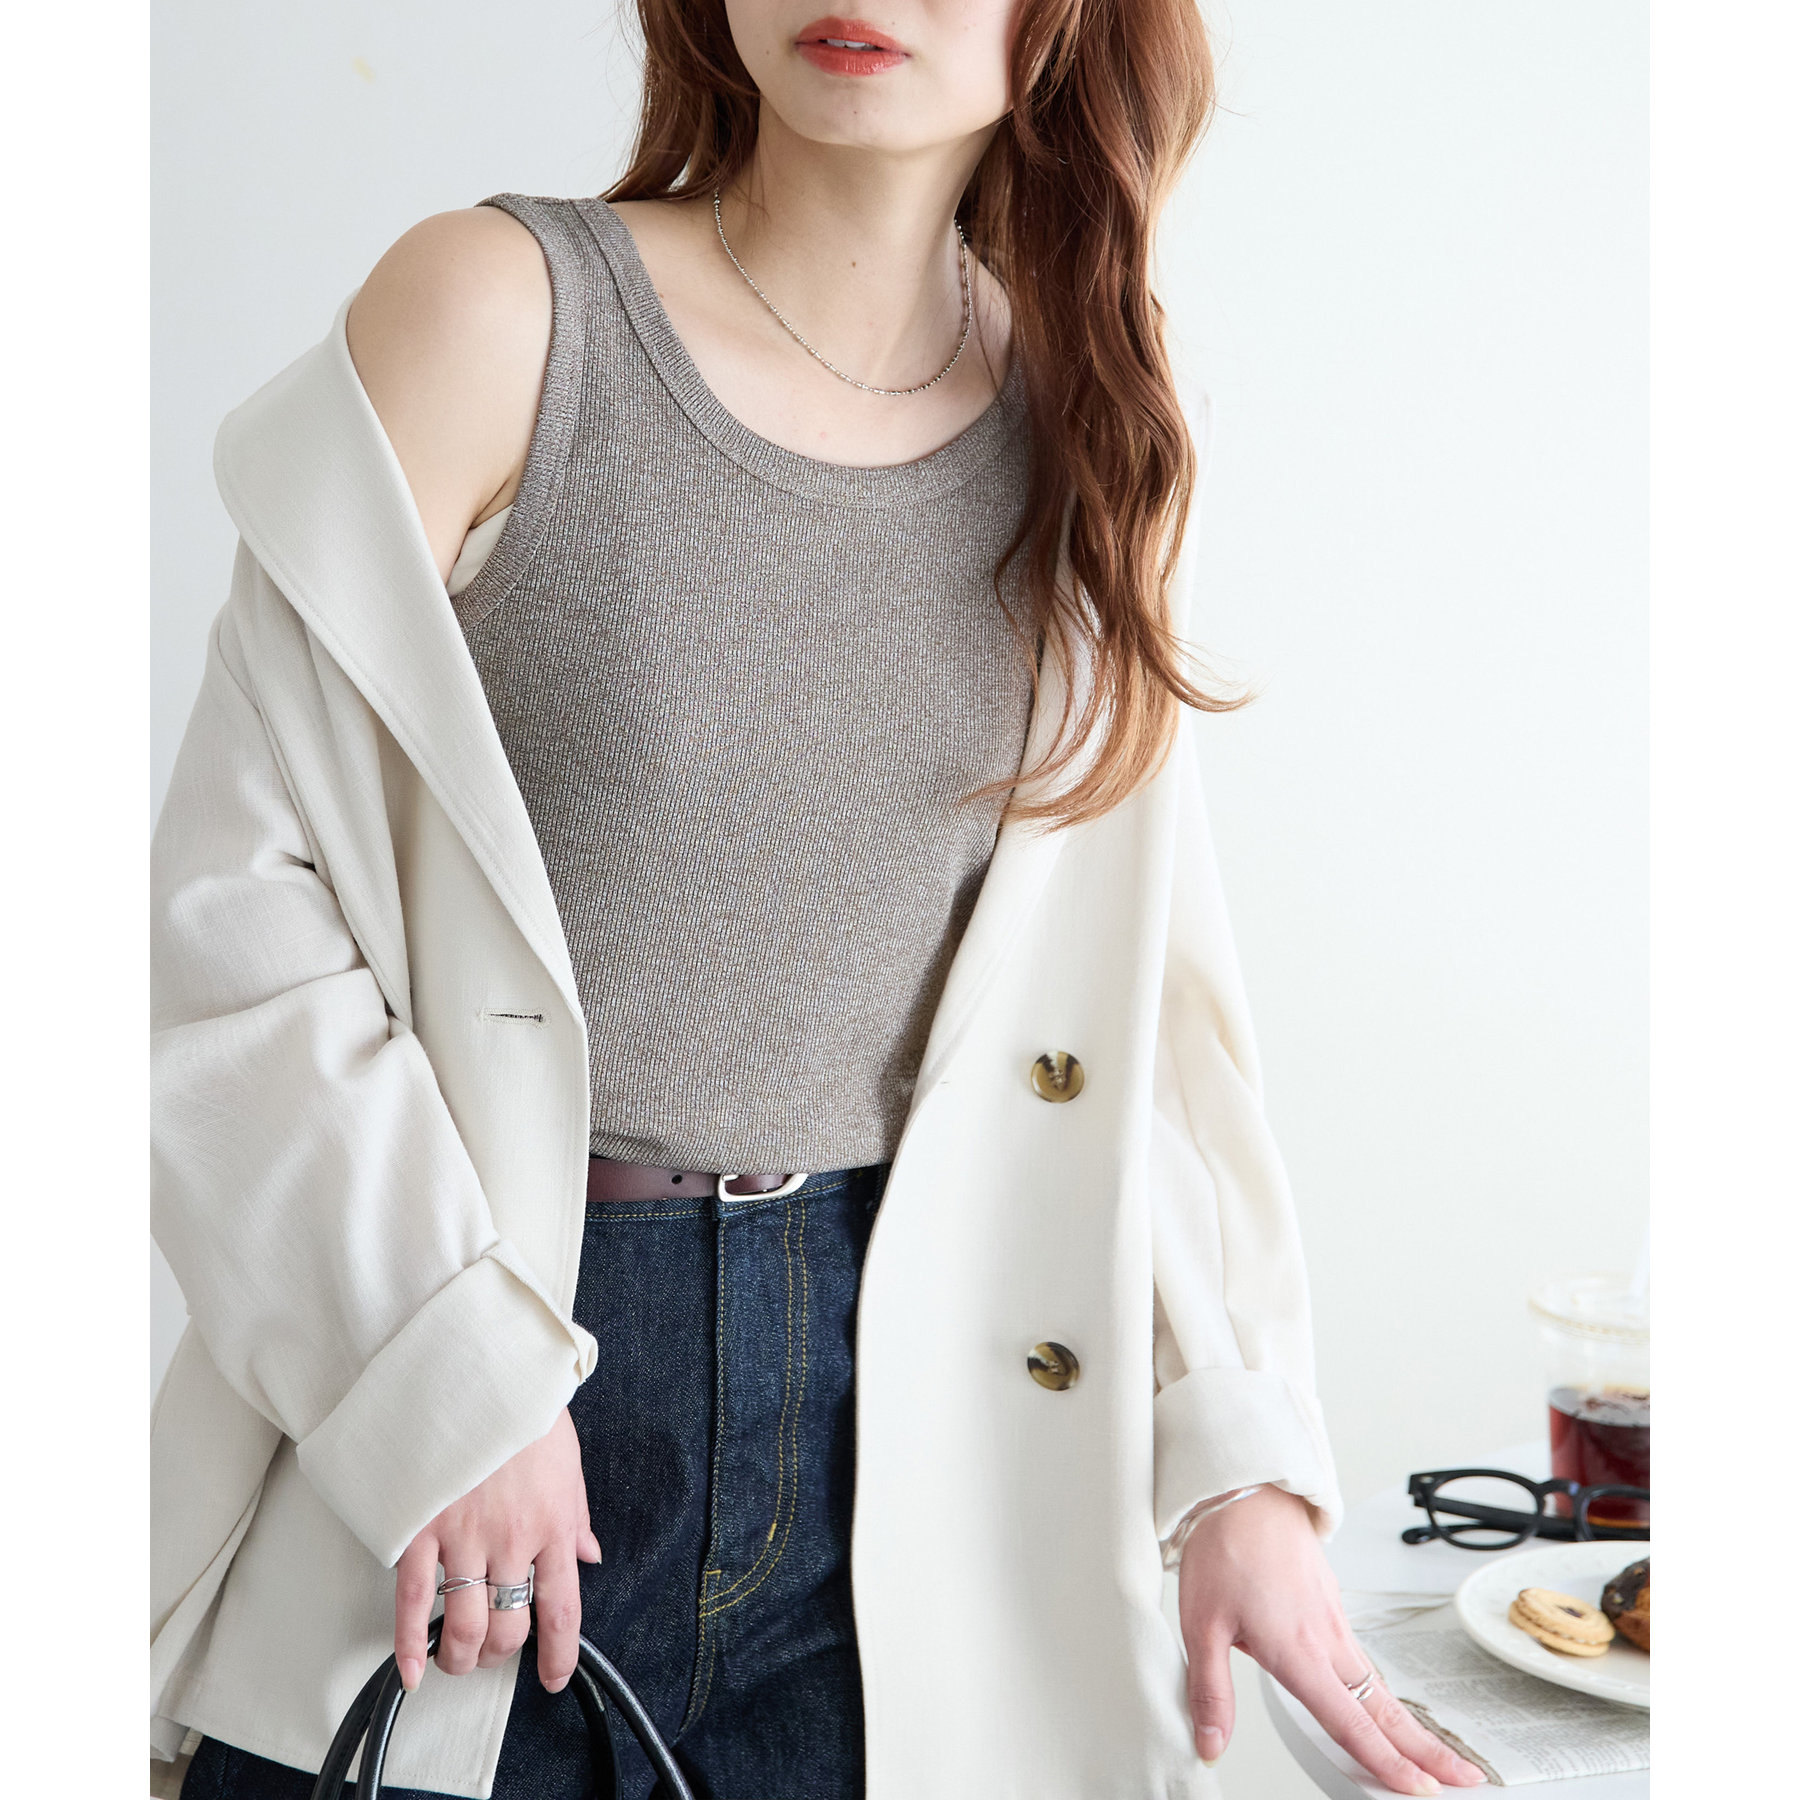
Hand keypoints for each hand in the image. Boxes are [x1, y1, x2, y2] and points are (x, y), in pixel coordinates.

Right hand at [393, 1408, 601, 1694]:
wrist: (483, 1372)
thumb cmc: (527, 1413)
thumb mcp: (568, 1463)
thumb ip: (576, 1517)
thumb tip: (589, 1555)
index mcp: (553, 1526)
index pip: (561, 1610)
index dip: (558, 1654)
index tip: (552, 1676)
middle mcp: (511, 1540)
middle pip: (509, 1627)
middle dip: (503, 1655)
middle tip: (496, 1653)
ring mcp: (464, 1537)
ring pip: (464, 1626)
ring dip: (462, 1656)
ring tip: (460, 1658)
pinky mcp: (422, 1528)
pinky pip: (413, 1602)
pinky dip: (409, 1645)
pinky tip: (413, 1670)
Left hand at [1177, 1486, 1486, 1795]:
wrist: (1244, 1490)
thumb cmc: (1224, 1548)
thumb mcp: (1202, 1624)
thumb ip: (1210, 1690)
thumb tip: (1211, 1740)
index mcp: (1299, 1651)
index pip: (1351, 1723)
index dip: (1387, 1763)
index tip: (1418, 1791)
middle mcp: (1327, 1638)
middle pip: (1387, 1708)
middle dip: (1428, 1750)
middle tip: (1464, 1780)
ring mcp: (1334, 1618)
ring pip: (1380, 1683)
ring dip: (1410, 1722)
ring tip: (1433, 1753)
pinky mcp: (1332, 1602)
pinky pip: (1364, 1656)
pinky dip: (1384, 1688)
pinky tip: (1380, 1699)